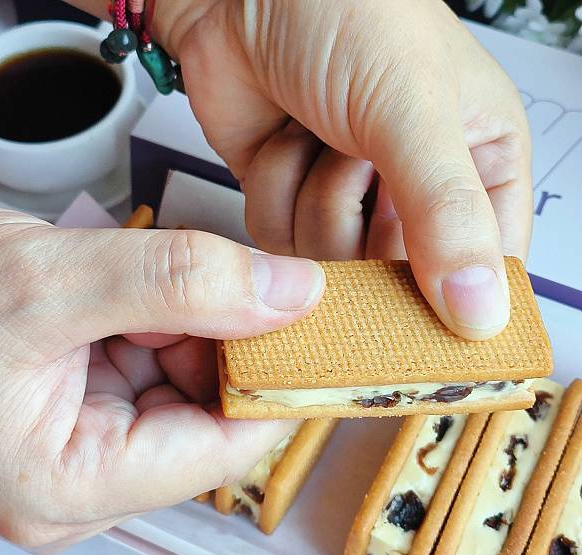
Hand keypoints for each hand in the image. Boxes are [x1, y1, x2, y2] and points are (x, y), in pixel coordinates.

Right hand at [0, 207, 322, 550]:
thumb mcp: (54, 281)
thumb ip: (181, 283)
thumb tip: (292, 294)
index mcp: (71, 486)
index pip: (227, 446)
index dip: (276, 380)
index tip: (313, 323)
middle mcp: (85, 483)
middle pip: (212, 415)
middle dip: (219, 343)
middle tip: (209, 285)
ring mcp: (90, 449)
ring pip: (190, 387)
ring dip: (185, 328)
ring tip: (139, 292)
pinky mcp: (91, 414)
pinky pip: (160, 371)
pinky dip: (162, 326)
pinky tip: (127, 302)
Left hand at [155, 0, 530, 340]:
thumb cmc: (341, 12)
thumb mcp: (410, 108)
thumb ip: (448, 213)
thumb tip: (484, 312)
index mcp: (476, 162)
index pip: (487, 267)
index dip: (459, 299)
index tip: (430, 319)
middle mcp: (413, 191)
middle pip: (399, 280)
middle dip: (366, 228)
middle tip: (358, 167)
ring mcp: (348, 202)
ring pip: (329, 266)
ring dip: (311, 197)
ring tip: (318, 131)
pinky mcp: (290, 204)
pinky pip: (278, 243)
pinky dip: (271, 191)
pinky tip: (281, 138)